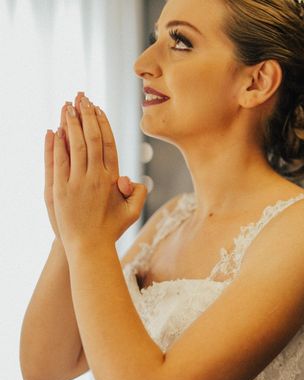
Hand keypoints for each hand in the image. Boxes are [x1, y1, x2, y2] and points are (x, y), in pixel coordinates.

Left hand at [52, 95, 145, 250]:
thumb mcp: (132, 212)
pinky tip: (54, 130)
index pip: (107, 144)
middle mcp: (94, 177)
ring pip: (73, 146)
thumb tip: (131, 178)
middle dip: (85, 116)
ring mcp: (75, 182)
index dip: (102, 124)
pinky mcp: (59, 189)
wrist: (89, 247)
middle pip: (89, 139)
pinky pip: (57, 161)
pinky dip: (55, 144)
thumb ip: (138, 193)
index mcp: (112, 179)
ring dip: (69, 124)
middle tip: (81, 97)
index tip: (97, 109)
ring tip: (67, 106)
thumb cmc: (112, 229)